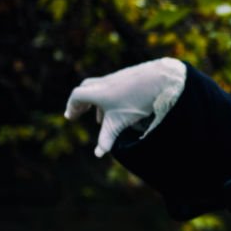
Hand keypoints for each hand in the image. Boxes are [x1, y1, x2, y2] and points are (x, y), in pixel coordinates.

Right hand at [65, 57, 186, 157]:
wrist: (160, 79)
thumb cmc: (137, 100)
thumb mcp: (120, 122)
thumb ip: (107, 138)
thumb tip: (98, 154)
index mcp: (98, 92)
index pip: (77, 96)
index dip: (72, 107)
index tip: (70, 117)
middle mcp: (105, 82)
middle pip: (86, 89)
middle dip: (81, 102)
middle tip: (79, 113)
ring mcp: (117, 78)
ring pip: (101, 88)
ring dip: (96, 101)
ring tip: (100, 118)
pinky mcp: (129, 76)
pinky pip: (113, 87)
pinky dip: (110, 98)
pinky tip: (119, 108)